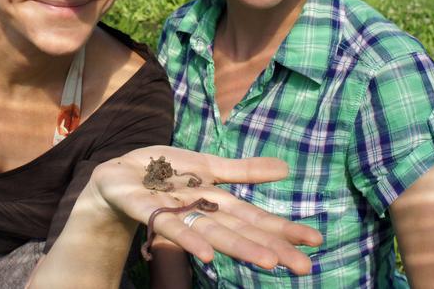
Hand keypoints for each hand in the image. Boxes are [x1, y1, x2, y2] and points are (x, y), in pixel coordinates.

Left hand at [87, 146, 321, 273]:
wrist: (118, 173)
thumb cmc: (164, 173)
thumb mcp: (206, 165)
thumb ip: (243, 171)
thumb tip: (286, 170)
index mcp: (215, 201)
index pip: (254, 216)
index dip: (282, 228)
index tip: (315, 242)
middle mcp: (200, 212)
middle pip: (239, 230)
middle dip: (271, 247)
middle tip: (304, 267)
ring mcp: (174, 213)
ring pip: (210, 232)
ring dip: (238, 248)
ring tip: (268, 262)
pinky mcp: (145, 208)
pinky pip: (168, 225)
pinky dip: (188, 239)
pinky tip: (205, 255)